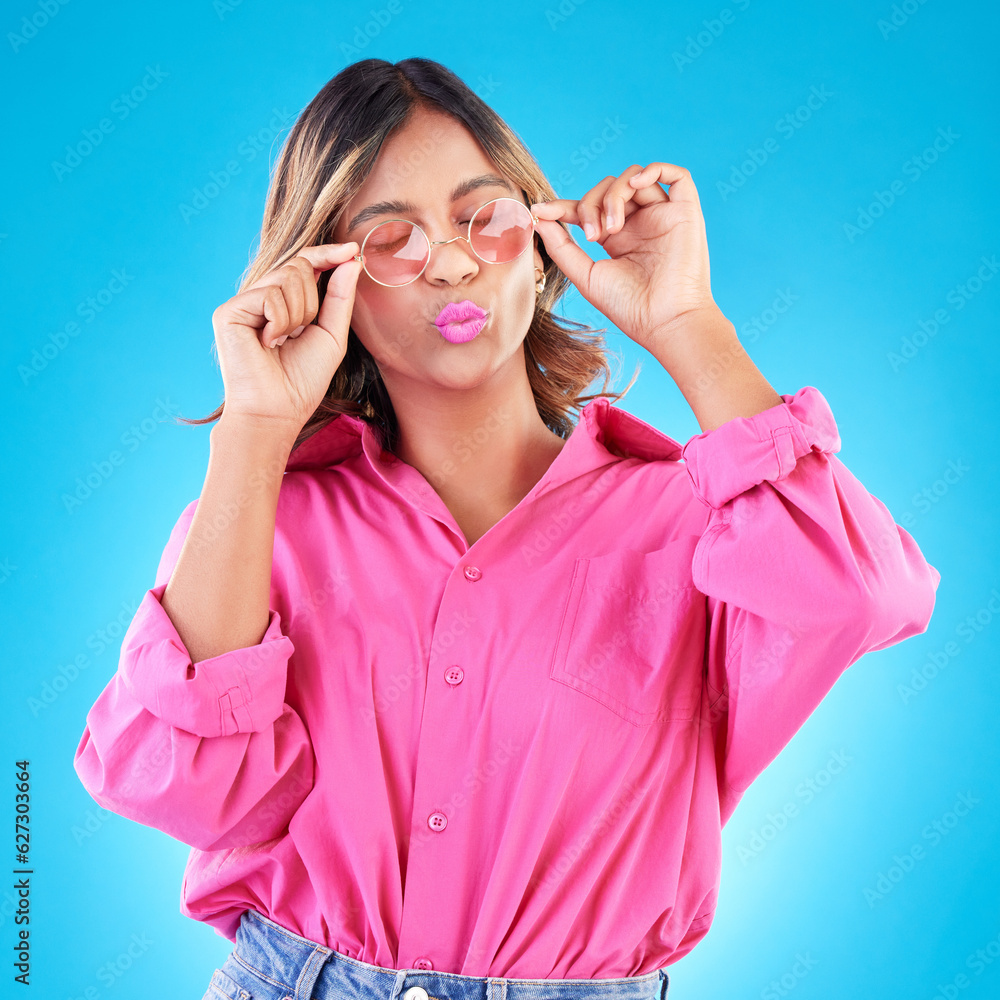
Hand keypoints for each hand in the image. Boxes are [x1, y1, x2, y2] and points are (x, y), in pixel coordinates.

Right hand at [211, 242, 362, 433]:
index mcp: (281, 304)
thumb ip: (341, 297)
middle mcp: (259, 299)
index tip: (353, 250)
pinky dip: (281, 321)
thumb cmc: (303, 381)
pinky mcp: (228, 311)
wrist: (277, 411)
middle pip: (299, 266)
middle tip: (301, 333)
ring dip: (299, 314)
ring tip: (283, 342)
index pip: (304, 264)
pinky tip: (268, 343)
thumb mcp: (332, 335)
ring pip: (287, 277)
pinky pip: (270, 294)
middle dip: (313, 301)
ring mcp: (242, 304)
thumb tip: (352, 260)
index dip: (327, 254)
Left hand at [530, 163, 719, 349]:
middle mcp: (640, 224)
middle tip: (592, 236)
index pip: (587, 208)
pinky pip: (676, 175)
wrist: (664, 320)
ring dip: (614, 196)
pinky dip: (653, 169)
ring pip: (633, 178)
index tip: (541, 210)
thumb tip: (538, 218)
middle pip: (608, 189)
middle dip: (591, 204)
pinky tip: (635, 185)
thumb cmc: (628, 306)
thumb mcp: (586, 276)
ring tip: (612, 228)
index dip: (563, 206)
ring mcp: (662, 216)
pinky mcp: (685, 212)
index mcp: (617, 239)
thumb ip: (562, 247)